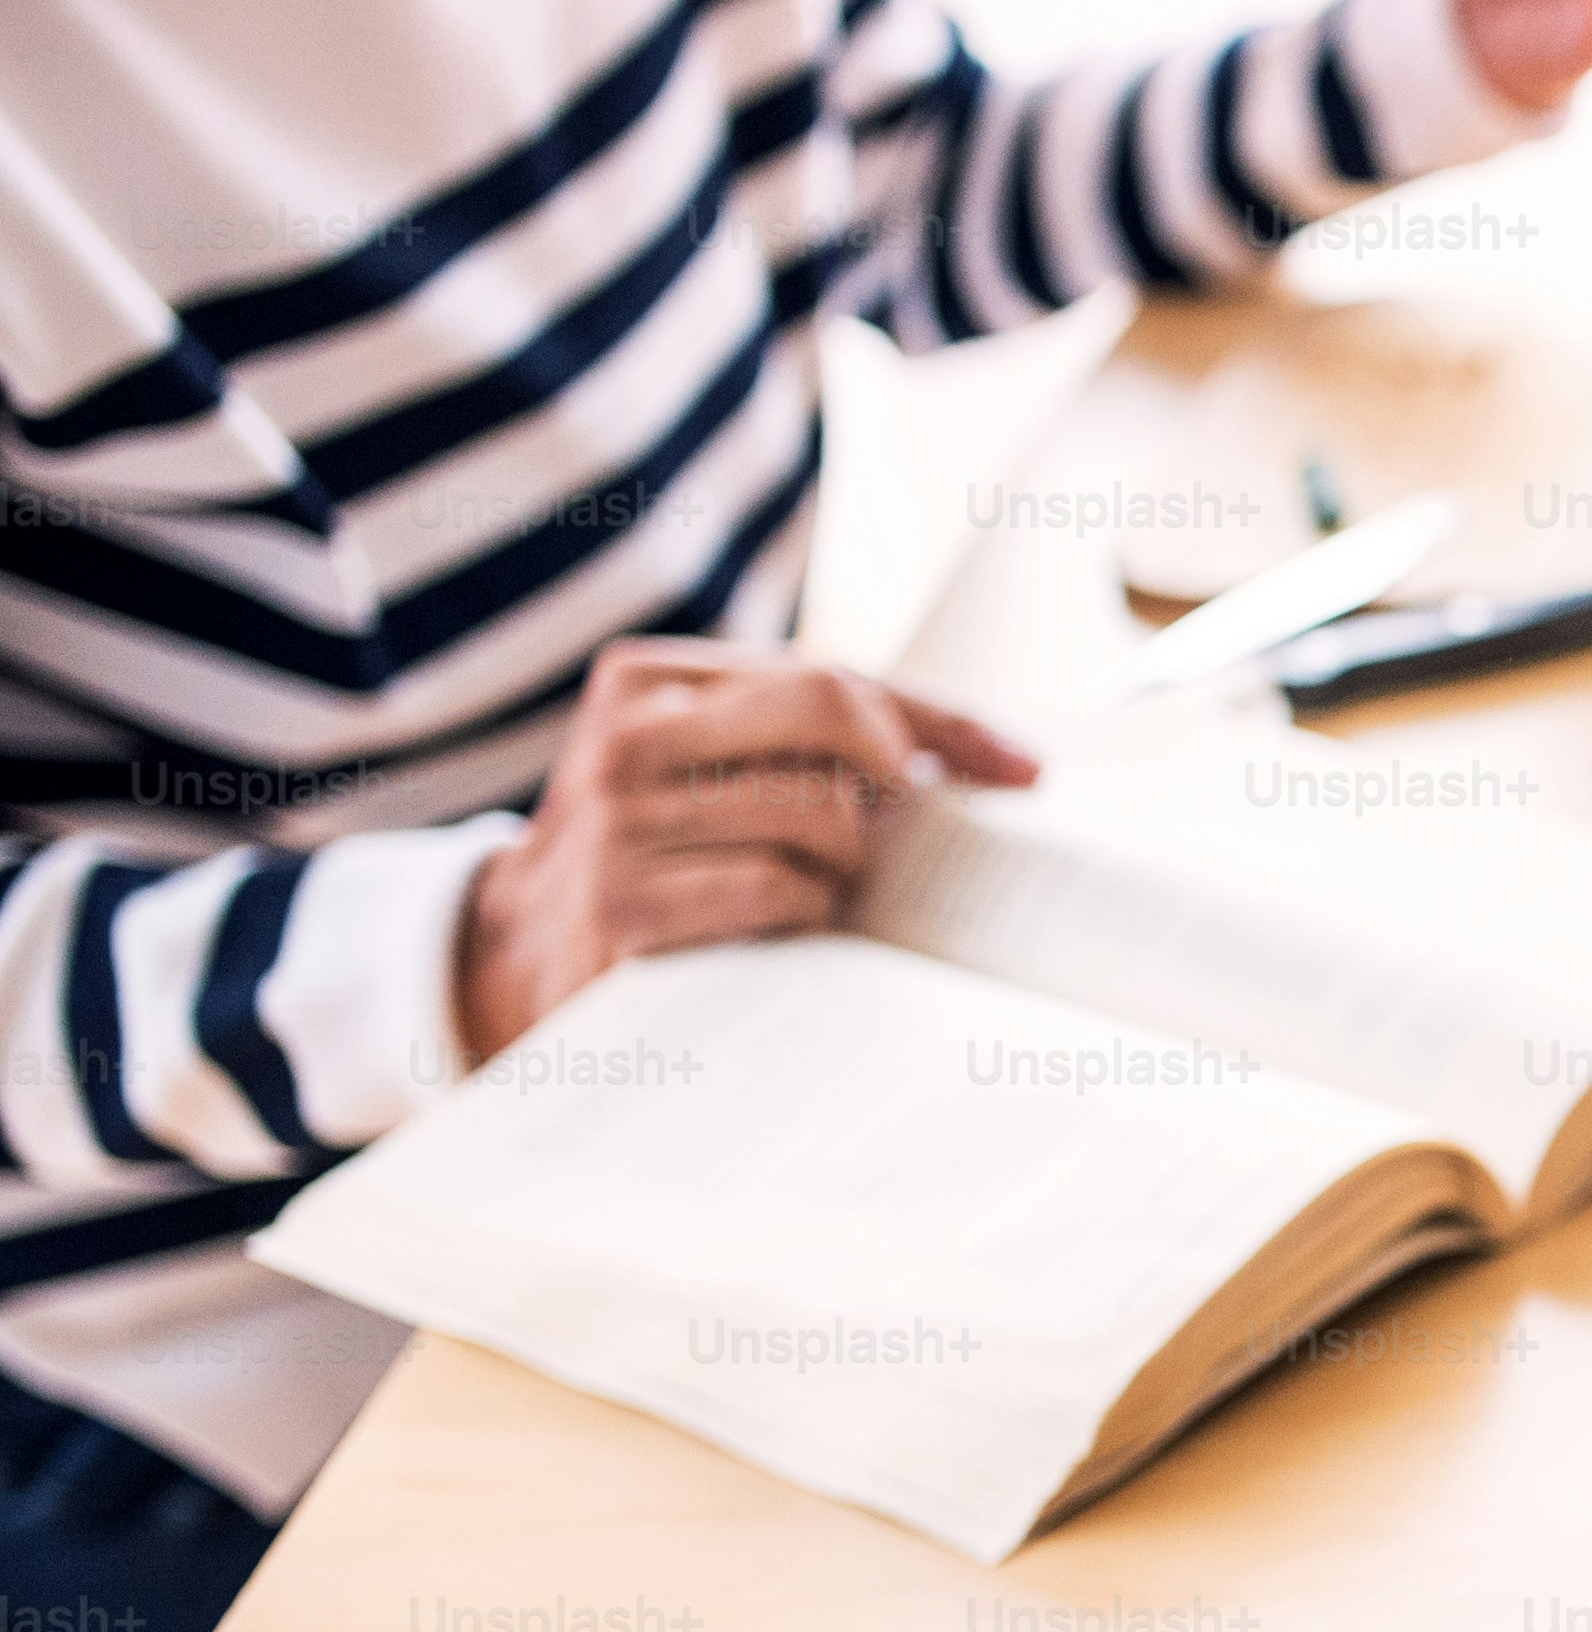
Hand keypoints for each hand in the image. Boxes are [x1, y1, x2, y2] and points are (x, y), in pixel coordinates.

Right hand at [456, 642, 1032, 1065]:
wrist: (525, 957)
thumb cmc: (672, 857)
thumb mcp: (731, 773)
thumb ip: (852, 742)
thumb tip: (1026, 764)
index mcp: (645, 679)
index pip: (833, 674)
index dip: (939, 722)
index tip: (1021, 774)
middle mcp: (624, 736)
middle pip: (830, 713)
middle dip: (889, 779)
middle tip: (888, 835)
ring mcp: (616, 821)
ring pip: (819, 812)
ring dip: (845, 868)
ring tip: (809, 889)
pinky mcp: (625, 907)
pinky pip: (781, 890)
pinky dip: (805, 916)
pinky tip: (772, 929)